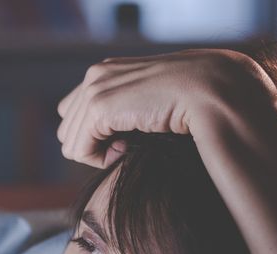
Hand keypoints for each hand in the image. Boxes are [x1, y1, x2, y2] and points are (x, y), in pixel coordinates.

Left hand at [56, 49, 259, 167]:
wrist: (209, 92)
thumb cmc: (186, 106)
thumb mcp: (148, 107)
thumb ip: (123, 115)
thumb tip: (106, 144)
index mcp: (104, 72)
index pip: (73, 115)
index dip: (95, 136)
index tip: (125, 138)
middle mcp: (94, 75)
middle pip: (67, 131)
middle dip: (94, 146)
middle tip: (128, 145)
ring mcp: (95, 89)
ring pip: (70, 143)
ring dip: (99, 154)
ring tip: (130, 145)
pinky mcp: (99, 107)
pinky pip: (78, 150)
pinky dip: (100, 159)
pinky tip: (127, 148)